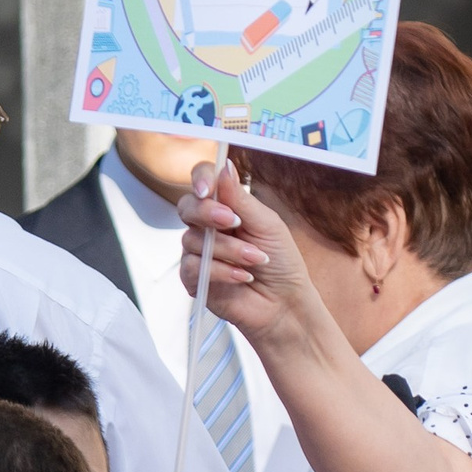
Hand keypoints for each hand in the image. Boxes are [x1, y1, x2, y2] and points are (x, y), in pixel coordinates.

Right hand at [176, 156, 331, 372]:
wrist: (283, 303)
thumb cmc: (280, 263)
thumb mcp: (267, 224)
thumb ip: (241, 199)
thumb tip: (224, 167)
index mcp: (225, 207)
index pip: (203, 182)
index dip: (201, 179)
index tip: (209, 189)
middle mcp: (207, 227)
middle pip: (187, 206)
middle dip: (208, 213)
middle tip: (233, 223)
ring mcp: (198, 252)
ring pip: (193, 240)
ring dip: (228, 250)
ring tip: (255, 260)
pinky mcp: (194, 278)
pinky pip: (192, 267)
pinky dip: (220, 271)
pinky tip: (241, 277)